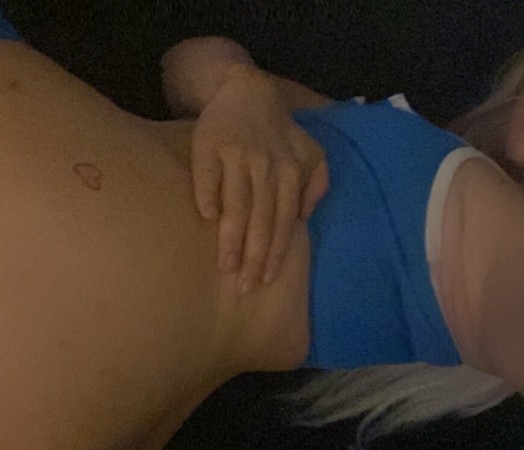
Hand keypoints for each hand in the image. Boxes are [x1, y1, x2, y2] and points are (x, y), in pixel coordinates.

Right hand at [191, 64, 328, 293]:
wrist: (244, 89)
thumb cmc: (277, 131)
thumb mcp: (309, 150)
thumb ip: (316, 182)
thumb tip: (304, 217)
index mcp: (290, 171)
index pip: (283, 220)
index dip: (274, 251)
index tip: (265, 279)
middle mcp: (266, 165)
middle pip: (261, 218)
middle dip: (254, 255)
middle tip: (244, 285)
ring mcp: (237, 154)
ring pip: (237, 202)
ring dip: (232, 236)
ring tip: (226, 266)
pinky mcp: (209, 145)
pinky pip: (208, 173)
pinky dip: (208, 193)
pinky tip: (206, 216)